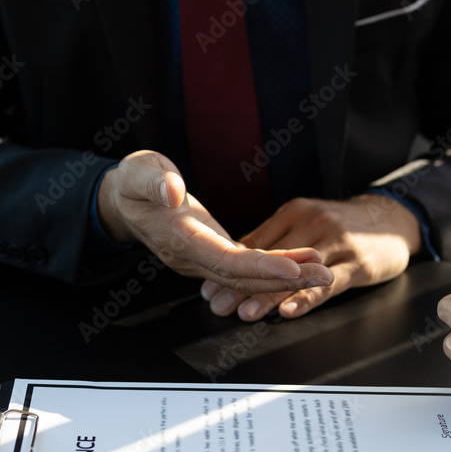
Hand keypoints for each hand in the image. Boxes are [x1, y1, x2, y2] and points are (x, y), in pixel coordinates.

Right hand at [96, 151, 333, 293]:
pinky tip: (304, 263)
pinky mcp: (216, 254)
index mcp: (178, 239)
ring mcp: (205, 260)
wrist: (125, 203)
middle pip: (245, 277)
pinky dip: (277, 268)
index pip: (224, 260)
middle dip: (287, 279)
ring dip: (289, 277)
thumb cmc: (133, 184)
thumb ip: (152, 182)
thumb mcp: (137, 172)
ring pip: (250, 277)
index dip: (259, 266)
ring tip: (324, 270)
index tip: (292, 268)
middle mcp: (194, 259)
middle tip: (325, 274)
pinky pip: (249, 268)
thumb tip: (172, 191)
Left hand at [200, 194, 421, 319]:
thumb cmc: (346, 225)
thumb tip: (241, 261)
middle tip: (218, 304)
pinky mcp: (357, 264)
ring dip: (268, 296)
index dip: (232, 266)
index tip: (210, 285)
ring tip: (246, 313)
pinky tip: (289, 311)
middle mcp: (313, 224)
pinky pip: (327, 285)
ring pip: (296, 274)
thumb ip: (280, 240)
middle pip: (272, 259)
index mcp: (296, 213)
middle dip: (241, 285)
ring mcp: (336, 244)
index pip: (257, 243)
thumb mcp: (310, 221)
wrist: (394, 218)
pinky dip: (306, 298)